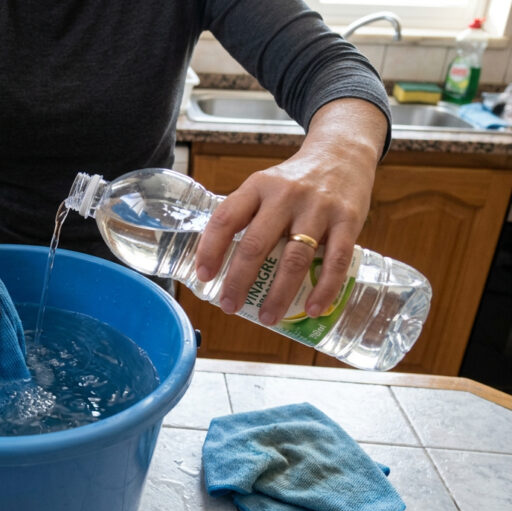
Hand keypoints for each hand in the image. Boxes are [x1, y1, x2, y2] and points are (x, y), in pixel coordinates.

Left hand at [194, 98, 387, 324]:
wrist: (343, 153)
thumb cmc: (295, 180)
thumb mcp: (264, 185)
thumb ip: (245, 215)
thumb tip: (218, 262)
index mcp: (258, 186)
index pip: (226, 218)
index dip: (211, 249)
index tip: (202, 276)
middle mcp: (285, 195)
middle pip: (256, 244)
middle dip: (239, 281)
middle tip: (228, 306)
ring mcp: (318, 207)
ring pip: (294, 258)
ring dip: (278, 293)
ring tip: (267, 317)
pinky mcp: (349, 219)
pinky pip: (336, 260)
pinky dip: (324, 288)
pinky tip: (312, 308)